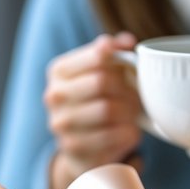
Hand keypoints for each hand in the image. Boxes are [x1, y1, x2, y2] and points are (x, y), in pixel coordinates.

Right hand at [44, 33, 143, 188]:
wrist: (80, 146)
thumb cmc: (96, 101)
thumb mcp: (100, 72)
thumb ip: (113, 52)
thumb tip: (127, 41)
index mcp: (59, 70)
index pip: (97, 55)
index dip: (120, 59)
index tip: (128, 65)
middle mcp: (54, 95)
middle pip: (102, 82)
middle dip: (126, 88)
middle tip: (135, 96)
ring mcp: (61, 123)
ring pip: (108, 109)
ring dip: (129, 111)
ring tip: (132, 113)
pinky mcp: (73, 148)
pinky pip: (112, 135)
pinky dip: (129, 133)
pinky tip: (128, 131)